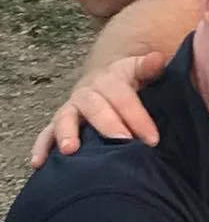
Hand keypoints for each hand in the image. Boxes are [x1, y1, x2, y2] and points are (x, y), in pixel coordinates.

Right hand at [32, 52, 165, 167]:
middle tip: (123, 141)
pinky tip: (38, 163)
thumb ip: (148, 68)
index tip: (153, 139)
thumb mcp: (140, 71)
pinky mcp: (58, 123)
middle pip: (95, 106)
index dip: (138, 117)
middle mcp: (88, 92)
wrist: (105, 82)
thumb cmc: (128, 83)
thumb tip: (157, 58)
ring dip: (67, 133)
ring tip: (70, 150)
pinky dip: (41, 147)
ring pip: (65, 118)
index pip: (124, 96)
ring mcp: (71, 108)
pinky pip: (46, 134)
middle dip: (108, 124)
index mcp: (111, 78)